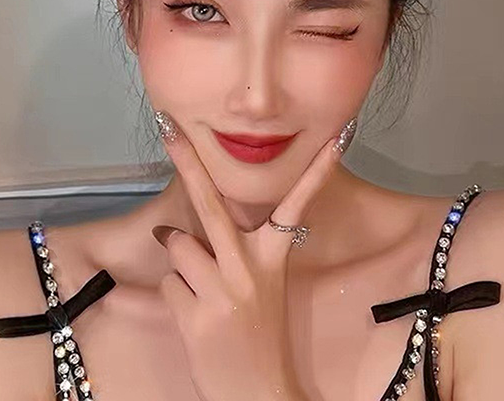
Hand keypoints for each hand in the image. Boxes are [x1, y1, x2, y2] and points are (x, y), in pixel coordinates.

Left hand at [151, 111, 356, 400]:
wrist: (259, 395)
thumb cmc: (260, 337)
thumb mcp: (262, 289)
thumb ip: (233, 254)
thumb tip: (179, 229)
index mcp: (274, 260)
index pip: (297, 207)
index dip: (316, 174)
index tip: (335, 140)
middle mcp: (248, 270)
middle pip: (210, 207)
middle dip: (188, 164)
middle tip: (168, 129)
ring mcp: (221, 292)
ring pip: (179, 248)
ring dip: (182, 262)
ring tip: (202, 290)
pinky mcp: (195, 317)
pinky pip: (170, 284)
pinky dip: (177, 294)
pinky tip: (196, 316)